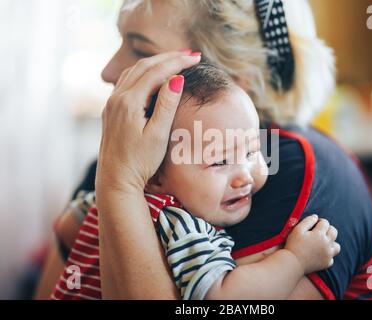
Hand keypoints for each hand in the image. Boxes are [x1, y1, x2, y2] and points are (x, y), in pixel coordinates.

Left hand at [96, 51, 200, 192]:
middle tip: (190, 54)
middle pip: (144, 66)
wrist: (116, 180)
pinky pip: (127, 81)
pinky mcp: (111, 110)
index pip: (156, 72)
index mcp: (129, 102)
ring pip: (134, 71)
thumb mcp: (158, 134)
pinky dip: (143, 73)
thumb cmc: (139, 162)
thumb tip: (177, 79)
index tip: (196, 58)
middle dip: (168, 57)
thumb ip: (166, 105)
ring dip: (155, 63)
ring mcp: (111, 103)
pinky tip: (153, 76)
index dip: (177, 62)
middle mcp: (117, 98)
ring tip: (175, 60)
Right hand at [285, 215, 340, 274]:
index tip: (314, 224)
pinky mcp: (326, 263)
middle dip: (328, 229)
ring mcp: (328, 254)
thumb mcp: (297, 230)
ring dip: (331, 243)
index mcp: (319, 234)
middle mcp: (326, 244)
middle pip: (334, 232)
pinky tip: (320, 254)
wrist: (293, 263)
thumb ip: (308, 221)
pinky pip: (332, 258)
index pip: (325, 223)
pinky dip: (327, 255)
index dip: (319, 221)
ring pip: (337, 246)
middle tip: (319, 231)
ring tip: (322, 243)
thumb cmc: (293, 245)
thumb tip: (315, 217)